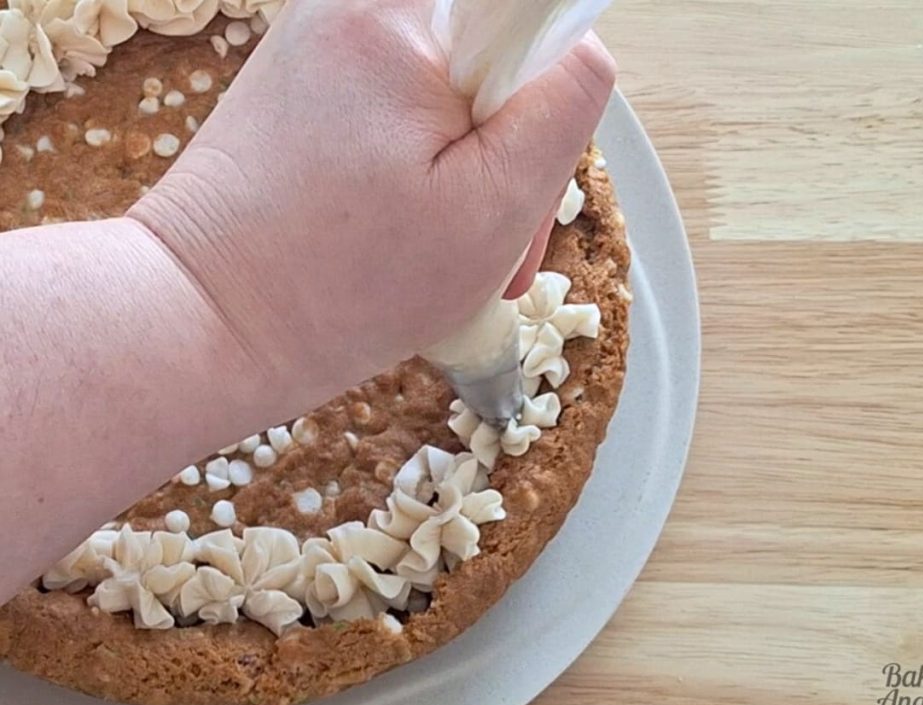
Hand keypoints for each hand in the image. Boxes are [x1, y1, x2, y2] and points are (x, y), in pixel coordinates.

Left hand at [129, 0, 614, 402]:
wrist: (206, 320)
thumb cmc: (342, 284)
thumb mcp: (489, 208)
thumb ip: (560, 109)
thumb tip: (581, 51)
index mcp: (401, 18)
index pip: (533, 18)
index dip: (547, 100)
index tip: (520, 172)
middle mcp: (356, 6)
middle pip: (495, 57)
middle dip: (508, 153)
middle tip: (489, 245)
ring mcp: (325, 40)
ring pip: (452, 89)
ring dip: (467, 171)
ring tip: (439, 248)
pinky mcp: (309, 80)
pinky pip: (404, 106)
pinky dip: (421, 167)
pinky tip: (402, 226)